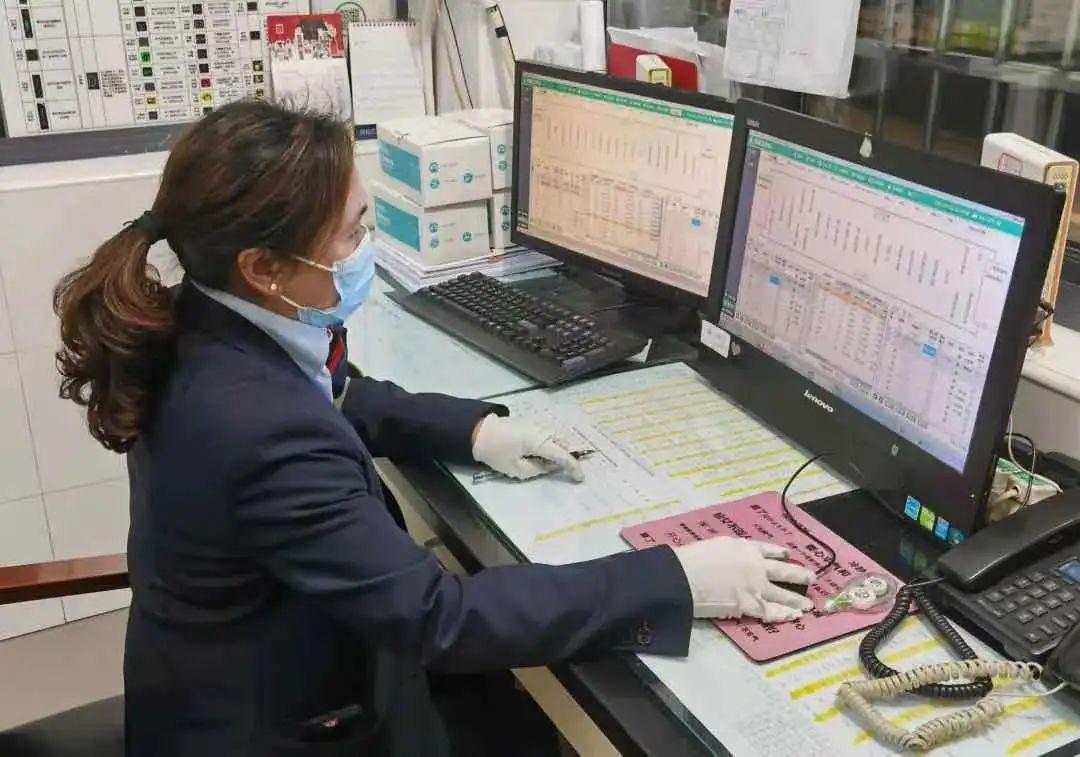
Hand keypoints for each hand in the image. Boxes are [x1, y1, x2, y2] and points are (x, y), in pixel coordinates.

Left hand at [472, 415, 584, 481]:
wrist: (478, 431)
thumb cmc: (496, 452)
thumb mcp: (516, 468)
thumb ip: (537, 469)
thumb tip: (550, 467)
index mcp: (539, 442)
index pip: (562, 455)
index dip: (573, 467)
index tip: (580, 478)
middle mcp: (542, 431)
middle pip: (562, 444)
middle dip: (567, 457)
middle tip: (568, 472)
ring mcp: (536, 426)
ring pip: (555, 439)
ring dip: (558, 451)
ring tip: (552, 464)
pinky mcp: (529, 425)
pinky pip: (547, 435)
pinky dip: (550, 445)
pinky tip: (542, 454)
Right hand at [673, 537, 814, 622]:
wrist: (685, 576)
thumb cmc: (694, 559)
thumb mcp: (716, 545)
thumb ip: (730, 551)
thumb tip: (733, 557)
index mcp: (746, 548)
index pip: (768, 550)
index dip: (780, 553)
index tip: (788, 555)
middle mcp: (756, 566)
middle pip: (783, 571)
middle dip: (799, 575)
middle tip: (811, 577)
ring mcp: (756, 587)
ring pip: (782, 594)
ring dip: (796, 600)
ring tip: (807, 605)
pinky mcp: (750, 605)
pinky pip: (771, 612)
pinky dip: (783, 615)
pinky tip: (793, 617)